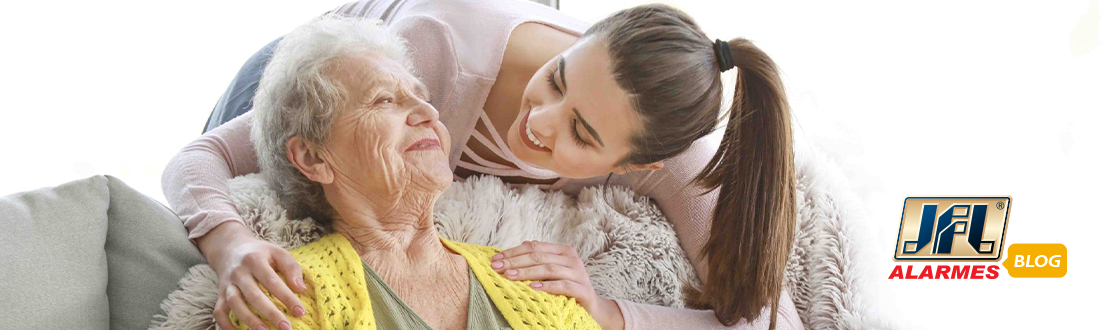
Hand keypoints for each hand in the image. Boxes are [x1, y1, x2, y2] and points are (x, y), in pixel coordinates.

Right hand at [198, 222, 305, 329]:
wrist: (230, 248)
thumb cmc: (260, 253)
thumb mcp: (278, 252)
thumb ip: (291, 268)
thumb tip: (301, 289)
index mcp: (255, 260)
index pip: (272, 281)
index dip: (286, 297)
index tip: (300, 312)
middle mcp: (239, 272)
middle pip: (253, 295)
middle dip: (270, 313)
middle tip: (286, 327)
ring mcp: (227, 284)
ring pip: (235, 303)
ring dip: (249, 319)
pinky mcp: (220, 294)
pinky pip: (219, 311)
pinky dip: (226, 324)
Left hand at [491, 241, 624, 329]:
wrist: (592, 307)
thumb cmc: (567, 288)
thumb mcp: (552, 272)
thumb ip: (538, 259)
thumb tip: (518, 247)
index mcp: (563, 251)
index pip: (534, 246)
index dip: (513, 252)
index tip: (495, 259)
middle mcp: (572, 259)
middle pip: (539, 256)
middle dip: (515, 261)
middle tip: (497, 267)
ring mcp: (579, 273)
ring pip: (548, 269)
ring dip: (526, 272)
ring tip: (509, 276)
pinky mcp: (583, 289)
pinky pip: (563, 286)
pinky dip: (547, 286)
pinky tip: (532, 287)